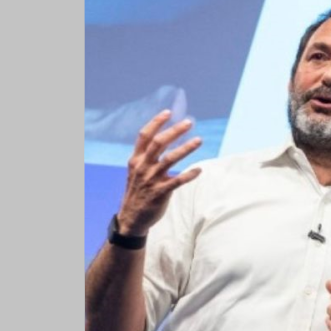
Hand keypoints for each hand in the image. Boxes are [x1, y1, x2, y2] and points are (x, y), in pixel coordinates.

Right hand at [116, 111, 202, 235]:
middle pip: (159, 143)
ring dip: (186, 148)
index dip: (156, 123)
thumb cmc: (138, 191)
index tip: (168, 112)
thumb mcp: (137, 171)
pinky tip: (199, 170)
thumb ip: (147, 156)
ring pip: (170, 159)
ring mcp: (151, 180)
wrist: (131, 218)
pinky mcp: (160, 193)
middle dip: (174, 131)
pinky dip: (189, 174)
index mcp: (135, 160)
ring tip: (199, 140)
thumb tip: (165, 137)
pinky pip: (177, 181)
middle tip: (189, 122)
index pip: (144, 136)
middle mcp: (142, 167)